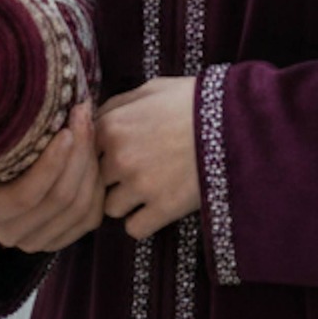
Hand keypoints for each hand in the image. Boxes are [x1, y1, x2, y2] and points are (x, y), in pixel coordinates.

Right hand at [0, 100, 102, 253]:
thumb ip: (3, 129)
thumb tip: (40, 98)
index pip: (25, 196)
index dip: (51, 164)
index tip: (66, 131)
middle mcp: (8, 234)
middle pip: (60, 199)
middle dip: (79, 154)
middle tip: (84, 117)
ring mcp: (35, 240)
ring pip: (80, 208)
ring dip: (91, 165)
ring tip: (89, 129)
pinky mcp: (60, 239)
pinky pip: (91, 216)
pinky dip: (98, 185)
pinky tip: (94, 156)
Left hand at [95, 76, 200, 241]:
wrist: (234, 121)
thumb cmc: (192, 100)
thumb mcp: (151, 89)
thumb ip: (117, 104)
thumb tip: (93, 115)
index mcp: (111, 125)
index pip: (83, 150)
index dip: (98, 152)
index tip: (114, 151)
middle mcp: (118, 157)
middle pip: (95, 181)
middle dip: (110, 178)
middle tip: (133, 170)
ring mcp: (139, 185)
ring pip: (111, 208)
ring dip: (124, 201)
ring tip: (147, 188)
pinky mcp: (161, 208)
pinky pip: (134, 229)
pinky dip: (142, 222)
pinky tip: (156, 207)